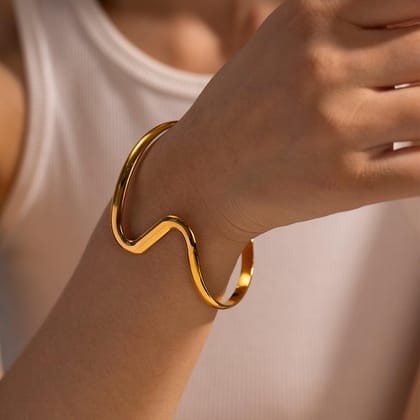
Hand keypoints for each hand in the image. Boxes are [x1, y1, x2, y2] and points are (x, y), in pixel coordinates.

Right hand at [168, 0, 419, 243]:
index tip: (413, 52)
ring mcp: (335, 127)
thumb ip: (350, 26)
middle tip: (402, 93)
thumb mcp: (284, 43)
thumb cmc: (241, 112)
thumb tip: (412, 40)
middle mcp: (323, 66)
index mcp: (310, 17)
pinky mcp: (343, 183)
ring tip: (400, 126)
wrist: (201, 174)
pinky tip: (409, 157)